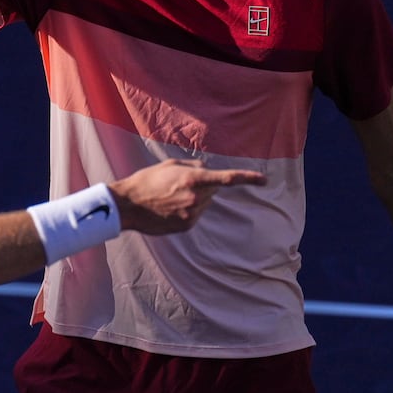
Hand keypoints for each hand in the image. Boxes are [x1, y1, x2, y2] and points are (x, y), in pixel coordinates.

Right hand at [108, 158, 265, 234]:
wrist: (128, 205)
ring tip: (171, 196)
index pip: (227, 179)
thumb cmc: (147, 181)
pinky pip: (196, 214)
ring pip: (205, 203)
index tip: (264, 179)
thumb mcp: (170, 166)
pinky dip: (188, 209)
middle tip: (181, 183)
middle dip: (205, 185)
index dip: (248, 178)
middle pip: (214, 190)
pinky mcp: (186, 226)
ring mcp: (192, 214)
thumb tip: (208, 170)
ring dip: (195, 198)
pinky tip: (169, 207)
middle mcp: (196, 198)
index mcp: (193, 179)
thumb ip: (194, 166)